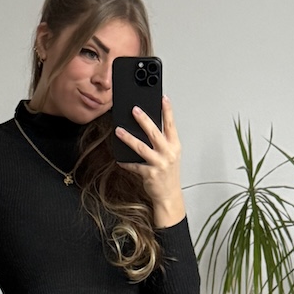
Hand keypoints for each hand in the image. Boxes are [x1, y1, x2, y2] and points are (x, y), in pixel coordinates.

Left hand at [115, 95, 185, 227]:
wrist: (169, 196)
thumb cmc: (169, 175)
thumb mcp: (171, 155)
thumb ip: (163, 142)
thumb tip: (148, 128)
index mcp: (174, 146)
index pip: (171, 125)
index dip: (167, 110)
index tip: (163, 98)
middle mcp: (168, 153)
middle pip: (154, 132)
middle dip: (143, 120)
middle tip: (134, 110)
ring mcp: (159, 163)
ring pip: (141, 147)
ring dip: (128, 138)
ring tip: (119, 131)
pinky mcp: (149, 174)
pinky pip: (134, 165)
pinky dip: (126, 163)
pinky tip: (120, 160)